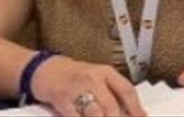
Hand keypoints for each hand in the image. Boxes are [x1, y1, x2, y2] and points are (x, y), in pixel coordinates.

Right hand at [31, 56, 145, 116]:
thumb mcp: (97, 79)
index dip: (136, 107)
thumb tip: (131, 113)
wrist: (46, 70)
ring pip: (95, 113)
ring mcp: (77, 89)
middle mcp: (93, 79)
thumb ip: (112, 93)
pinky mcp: (62, 100)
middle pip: (111, 105)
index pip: (126, 90)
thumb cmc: (76, 77)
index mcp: (106, 72)